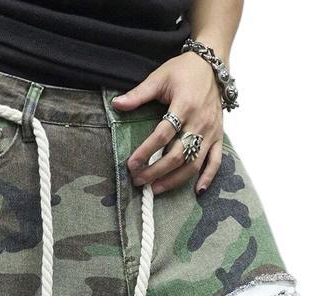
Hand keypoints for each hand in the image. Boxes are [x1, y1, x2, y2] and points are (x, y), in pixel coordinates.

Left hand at [111, 52, 223, 194]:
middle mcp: (199, 122)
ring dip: (175, 180)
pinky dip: (208, 177)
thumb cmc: (183, 71)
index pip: (162, 135)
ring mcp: (211, 132)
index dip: (146, 151)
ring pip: (194, 163)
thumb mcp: (159, 77)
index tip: (131, 164)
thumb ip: (138, 94)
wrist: (212, 64)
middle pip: (177, 155)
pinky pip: (216, 161)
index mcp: (184, 106)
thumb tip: (117, 104)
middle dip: (156, 171)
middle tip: (138, 180)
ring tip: (156, 188)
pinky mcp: (218, 136)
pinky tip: (197, 191)